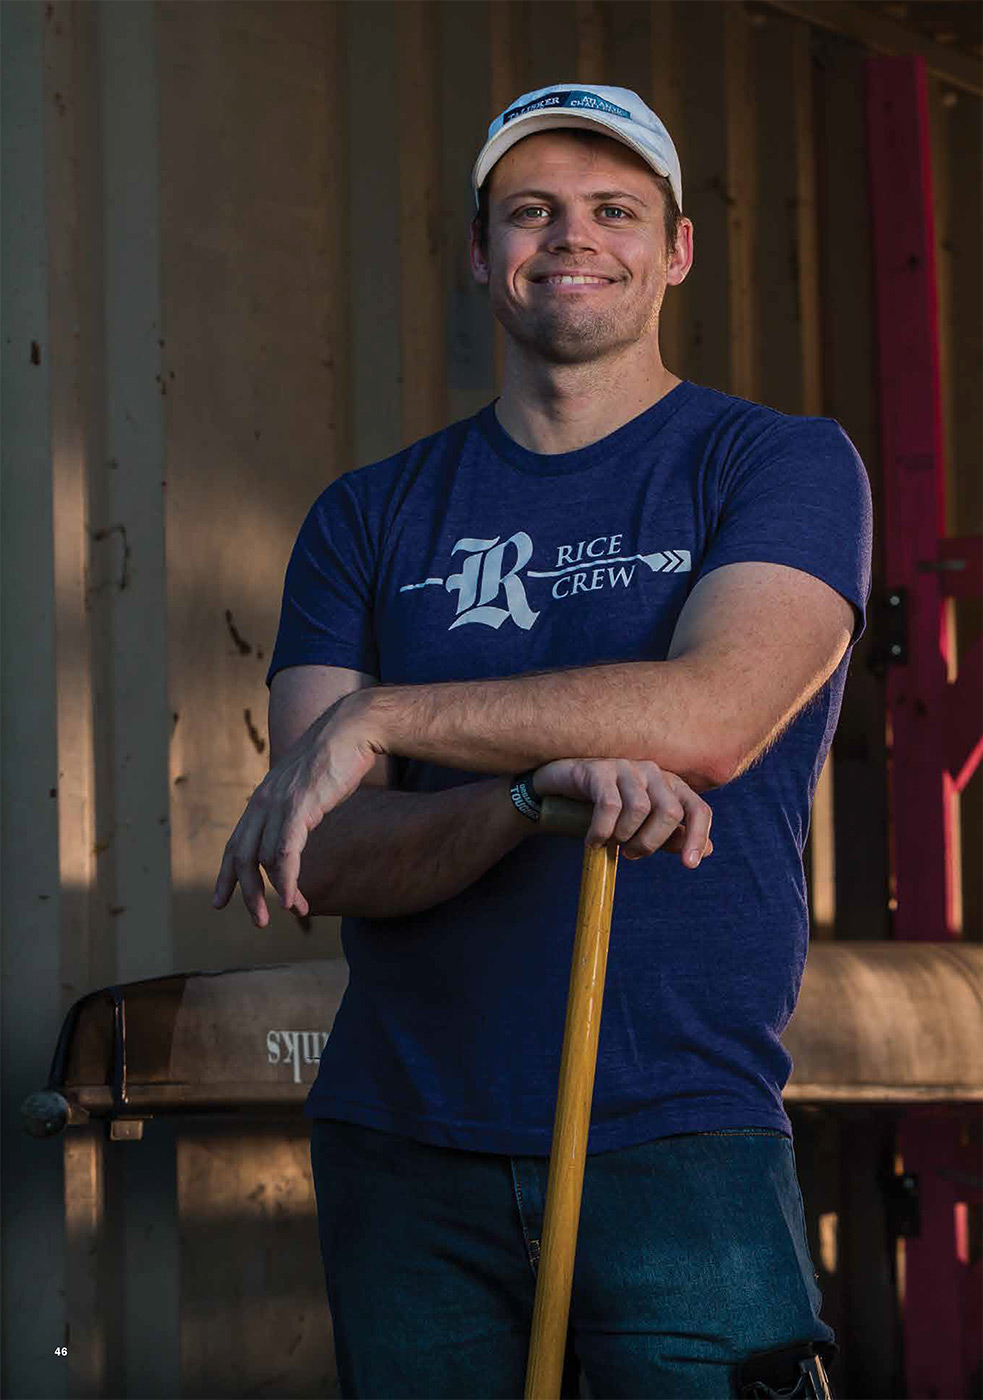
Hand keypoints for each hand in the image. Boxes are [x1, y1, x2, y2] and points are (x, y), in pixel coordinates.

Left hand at [212, 694, 380, 926]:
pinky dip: (287, 881)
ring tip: (293, 912)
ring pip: (262, 860)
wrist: (353, 728)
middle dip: (246, 893)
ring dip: (275, 892)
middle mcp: (263, 801)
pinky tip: (293, 899)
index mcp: (264, 797)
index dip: (226, 874)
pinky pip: (284, 853)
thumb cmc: (338, 755)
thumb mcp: (309, 784)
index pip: (235, 842)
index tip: (220, 900)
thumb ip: (298, 804)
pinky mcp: (298, 807)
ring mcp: (278, 804)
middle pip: (241, 857)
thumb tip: (300, 821)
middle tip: (256, 920)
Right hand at [531, 758, 712, 865]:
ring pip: (640, 809)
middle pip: (670, 812)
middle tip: (631, 854)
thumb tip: (706, 850)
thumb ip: (670, 836)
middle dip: (651, 842)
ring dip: (624, 836)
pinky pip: (609, 806)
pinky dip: (601, 831)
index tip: (690, 865)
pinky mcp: (599, 770)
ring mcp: (625, 767)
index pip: (697, 808)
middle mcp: (652, 772)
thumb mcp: (639, 826)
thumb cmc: (602, 809)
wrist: (557, 792)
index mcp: (668, 785)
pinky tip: (592, 840)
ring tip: (610, 842)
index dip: (698, 837)